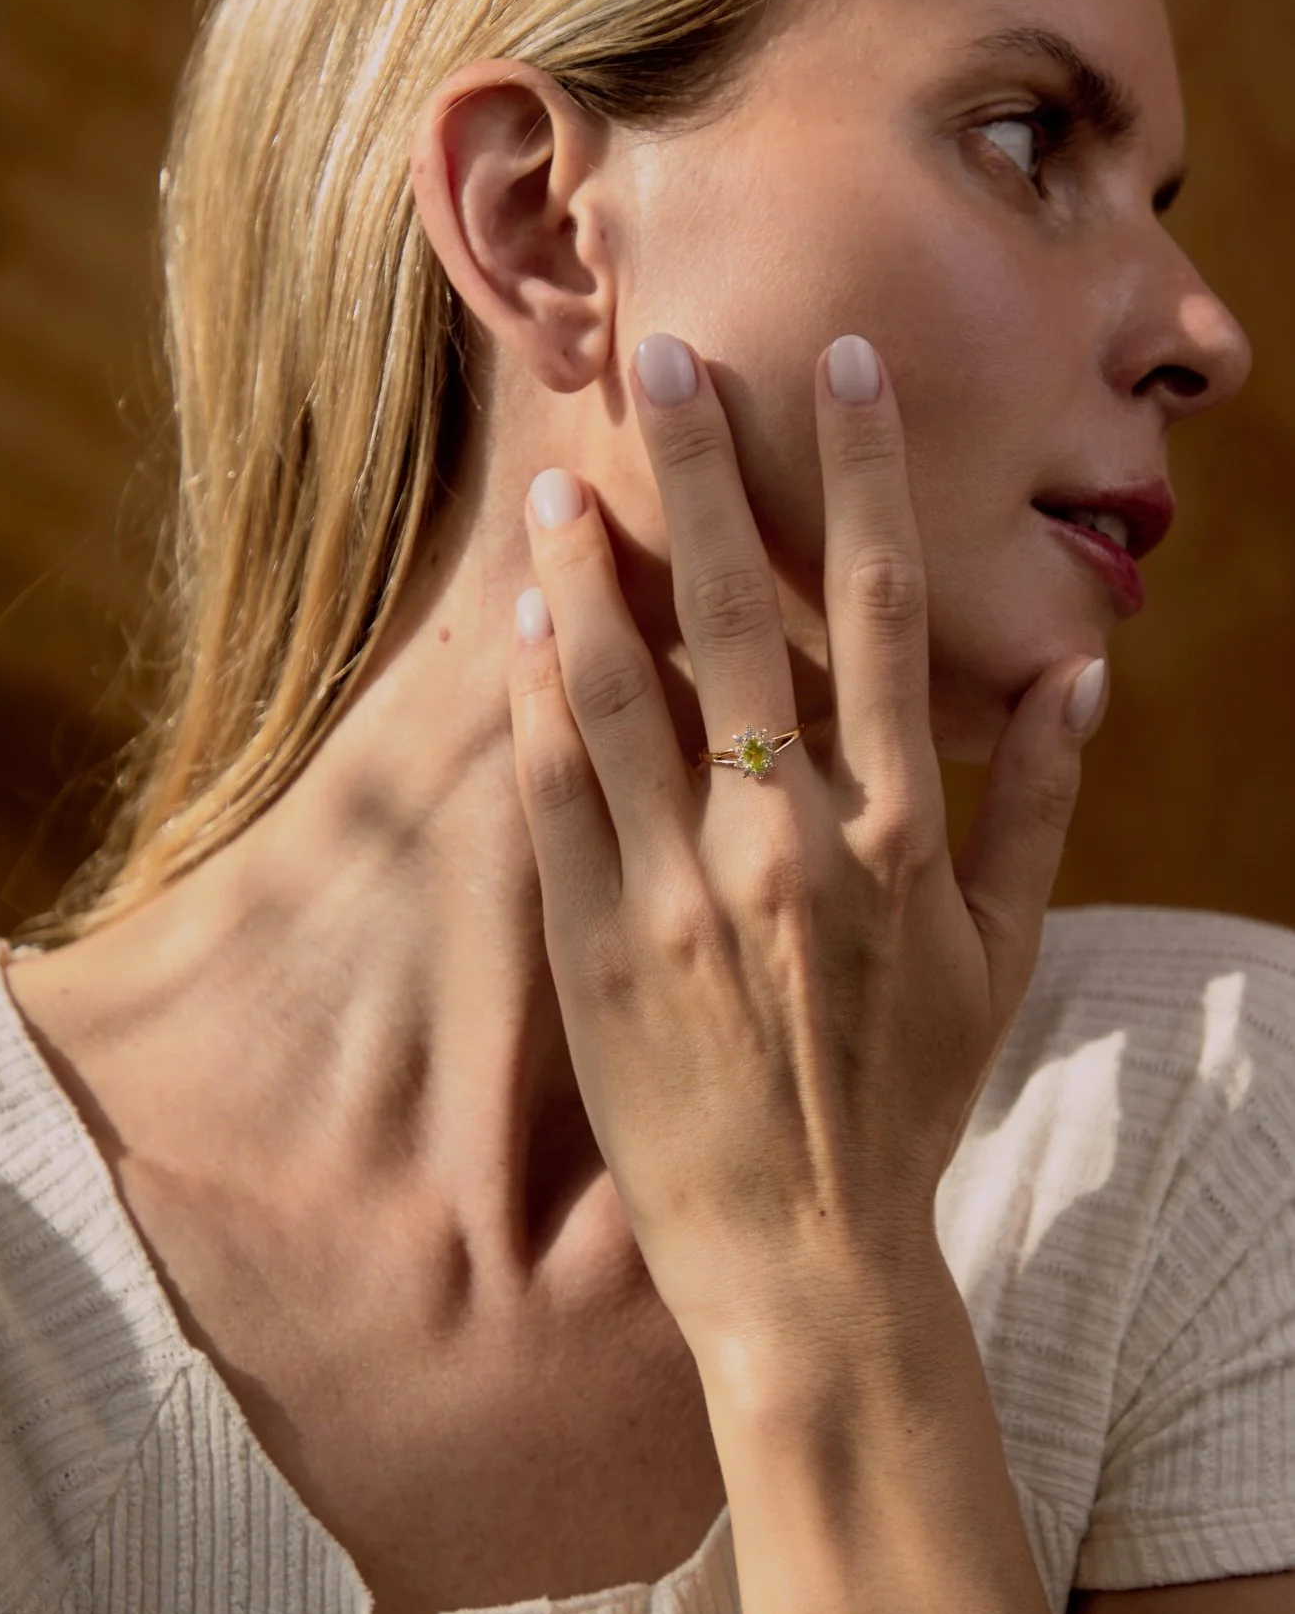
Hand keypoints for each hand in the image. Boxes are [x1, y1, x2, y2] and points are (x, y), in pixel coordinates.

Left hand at [507, 333, 1106, 1380]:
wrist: (806, 1257)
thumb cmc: (907, 1103)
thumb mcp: (1003, 962)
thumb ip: (1040, 808)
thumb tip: (1087, 668)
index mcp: (903, 833)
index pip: (886, 610)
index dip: (861, 474)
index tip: (838, 368)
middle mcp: (795, 843)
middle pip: (746, 612)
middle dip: (707, 468)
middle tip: (662, 356)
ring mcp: (687, 893)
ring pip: (631, 687)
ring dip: (596, 564)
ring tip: (566, 471)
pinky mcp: (600, 946)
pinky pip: (562, 795)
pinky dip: (541, 698)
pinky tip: (526, 620)